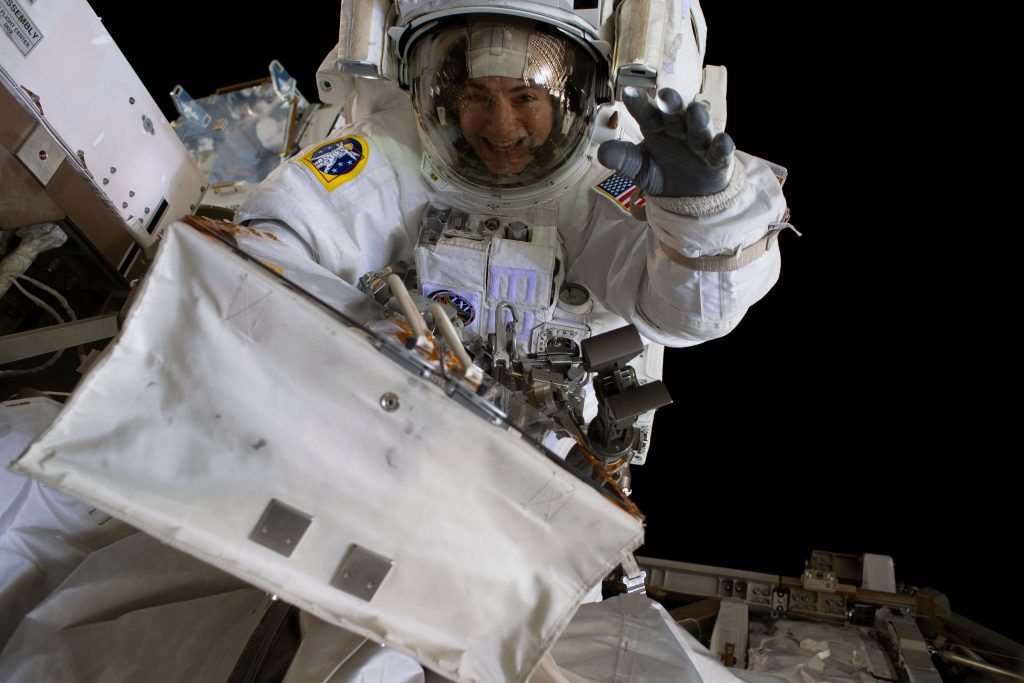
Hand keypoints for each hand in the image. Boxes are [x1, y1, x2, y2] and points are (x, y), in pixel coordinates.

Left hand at [598, 87, 734, 197]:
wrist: (689, 196)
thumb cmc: (663, 172)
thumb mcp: (640, 168)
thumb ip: (624, 159)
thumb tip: (601, 153)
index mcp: (657, 127)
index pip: (647, 114)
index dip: (639, 105)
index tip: (628, 93)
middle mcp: (679, 129)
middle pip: (675, 113)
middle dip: (672, 104)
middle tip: (665, 94)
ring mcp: (699, 142)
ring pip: (699, 127)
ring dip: (698, 119)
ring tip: (695, 111)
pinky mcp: (717, 158)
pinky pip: (720, 151)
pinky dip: (722, 146)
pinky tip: (722, 141)